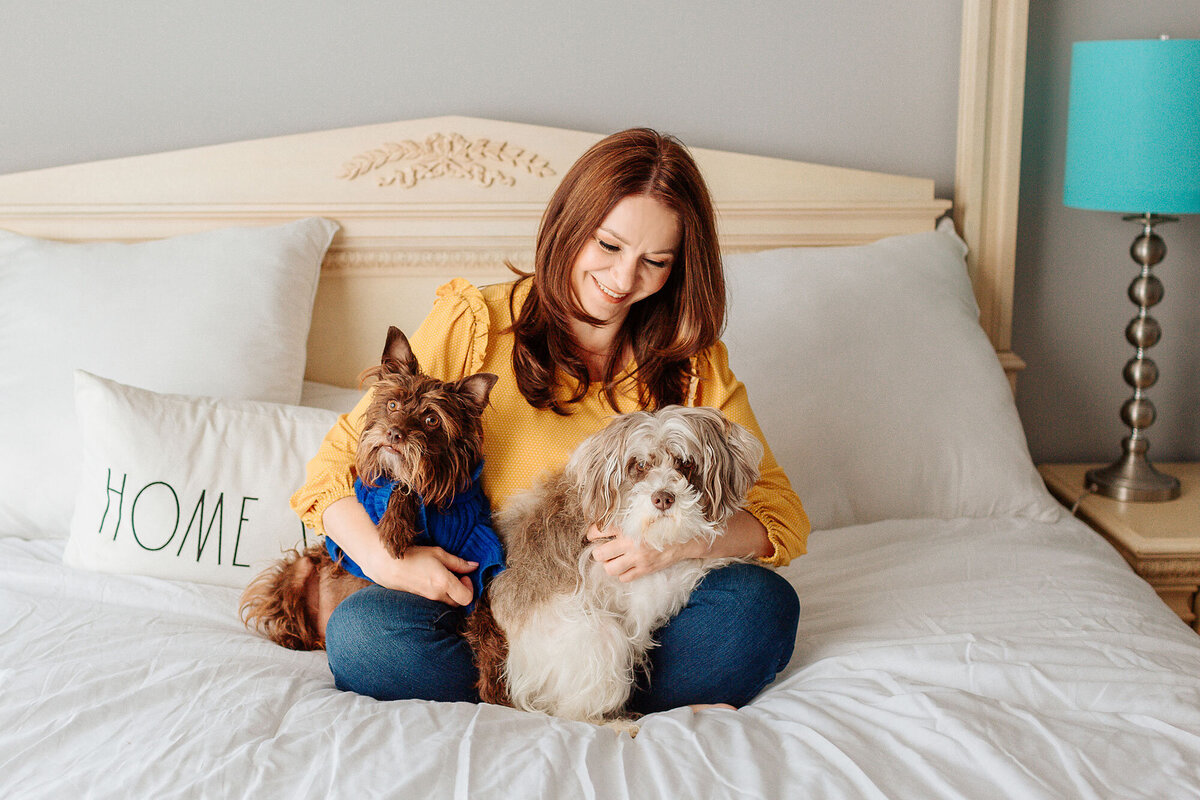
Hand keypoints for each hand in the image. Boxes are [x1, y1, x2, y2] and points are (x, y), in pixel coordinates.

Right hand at [363, 545, 475, 606]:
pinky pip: (435, 602)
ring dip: (450, 593)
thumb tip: (475, 566)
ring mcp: (427, 600)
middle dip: (461, 591)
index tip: (464, 575)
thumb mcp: (438, 554)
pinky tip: (432, 581)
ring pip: (447, 603)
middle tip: (456, 576)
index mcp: (444, 583)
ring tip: (443, 577)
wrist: (386, 565)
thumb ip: (458, 562)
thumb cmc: (413, 555)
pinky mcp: (420, 601)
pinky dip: (439, 594)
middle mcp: (437, 595)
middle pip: (459, 603)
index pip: (467, 598)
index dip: (470, 588)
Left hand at [586, 523, 700, 581]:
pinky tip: (627, 566)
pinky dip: (623, 573)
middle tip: (603, 549)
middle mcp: (630, 543)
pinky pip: (624, 578)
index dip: (592, 533)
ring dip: (609, 565)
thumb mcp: (643, 515)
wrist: (685, 538)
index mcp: (629, 526)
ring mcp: (637, 559)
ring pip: (609, 569)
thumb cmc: (663, 523)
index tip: (592, 535)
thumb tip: (606, 525)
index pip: (599, 530)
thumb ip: (626, 519)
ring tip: (614, 559)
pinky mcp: (645, 570)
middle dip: (598, 552)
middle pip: (599, 554)